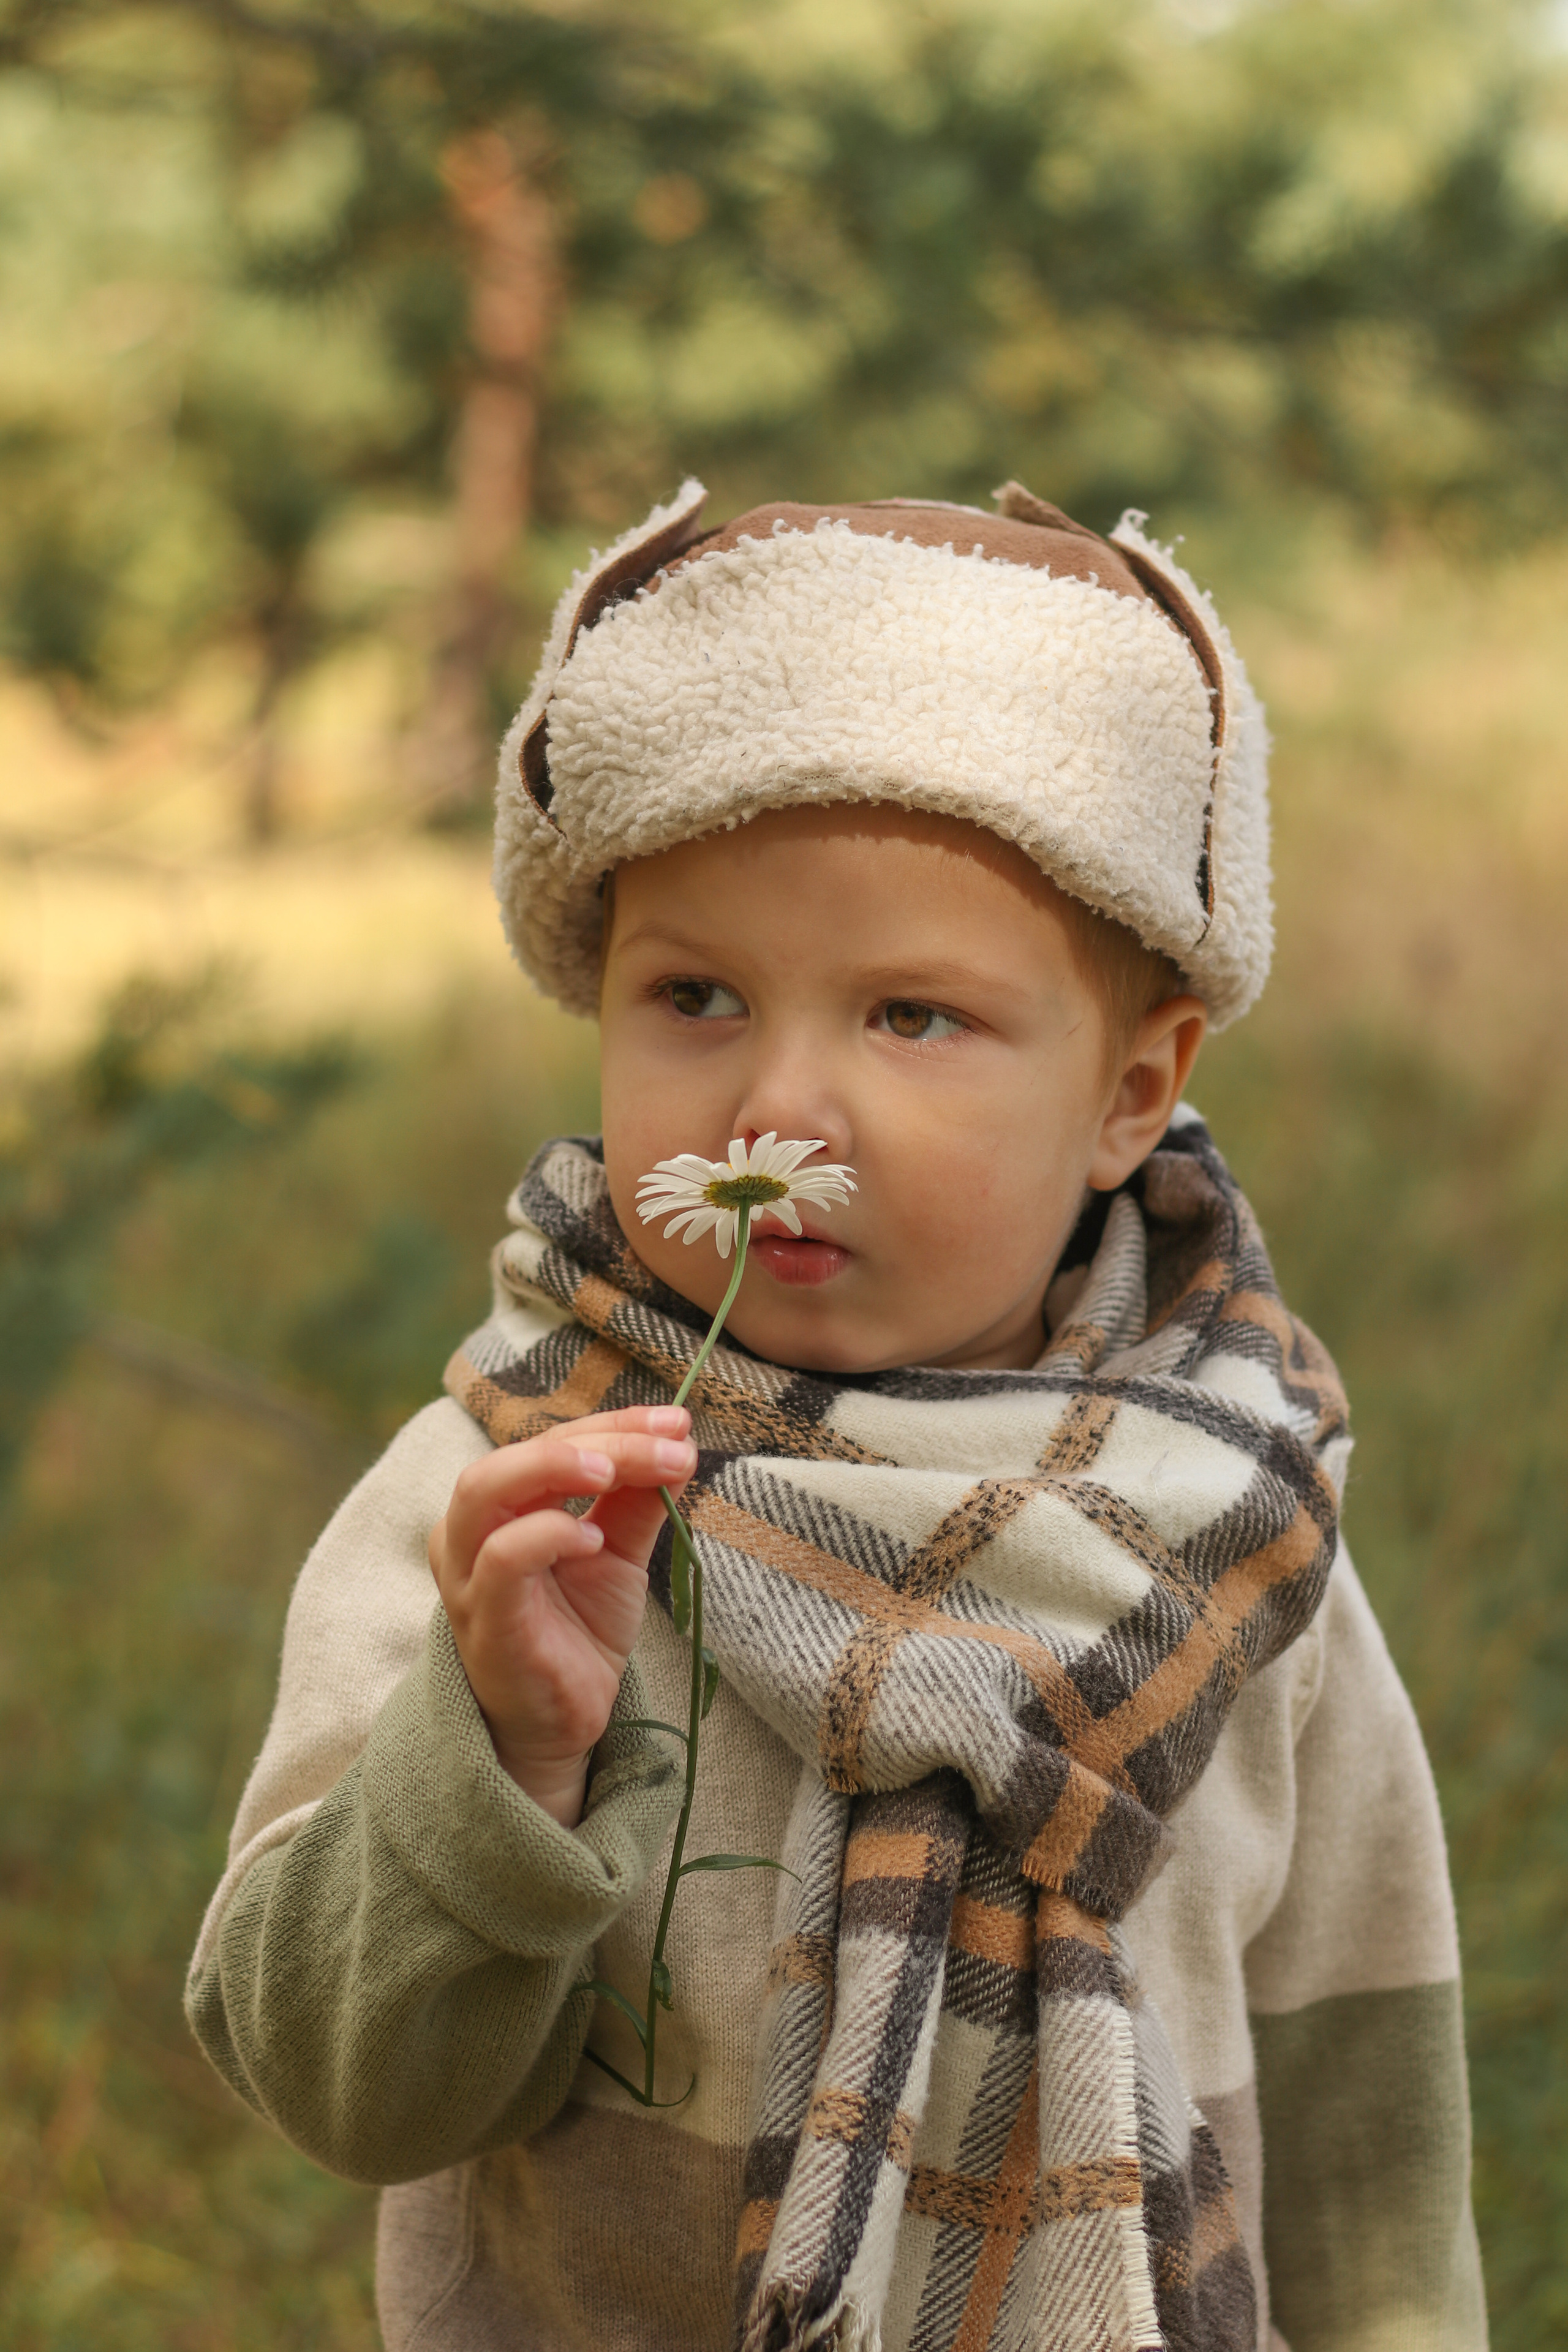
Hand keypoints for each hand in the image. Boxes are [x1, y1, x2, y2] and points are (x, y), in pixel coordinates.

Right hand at [428, 1405, 696, 1825]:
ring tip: (616, 1472)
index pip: (551, 1441)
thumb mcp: (618, 1554)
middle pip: (514, 1456)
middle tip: (665, 1442)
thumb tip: (679, 1445)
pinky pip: (501, 1560)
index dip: (615, 1423)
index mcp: (500, 1506)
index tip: (677, 1422)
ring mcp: (468, 1575)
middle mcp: (468, 1531)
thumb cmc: (579, 1630)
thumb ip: (637, 1501)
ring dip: (555, 1467)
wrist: (564, 1722)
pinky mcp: (484, 1619)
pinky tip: (592, 1540)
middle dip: (596, 1439)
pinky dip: (547, 1535)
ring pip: (485, 1490)